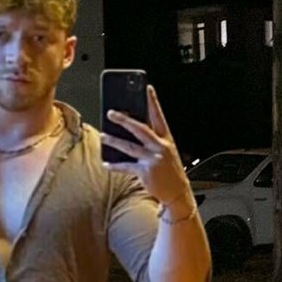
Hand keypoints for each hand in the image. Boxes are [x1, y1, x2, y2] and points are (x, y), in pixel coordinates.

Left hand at [101, 85, 192, 205]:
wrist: (177, 193)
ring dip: (114, 141)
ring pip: (130, 147)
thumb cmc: (169, 171)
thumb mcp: (165, 152)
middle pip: (140, 129)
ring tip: (104, 136)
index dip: (153, 102)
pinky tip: (106, 163)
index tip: (147, 88)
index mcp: (166, 139)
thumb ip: (151, 140)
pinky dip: (115, 165)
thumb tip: (129, 130)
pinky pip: (127, 166)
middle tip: (111, 113)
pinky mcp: (146, 172)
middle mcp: (161, 147)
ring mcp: (154, 160)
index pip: (159, 116)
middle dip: (124, 120)